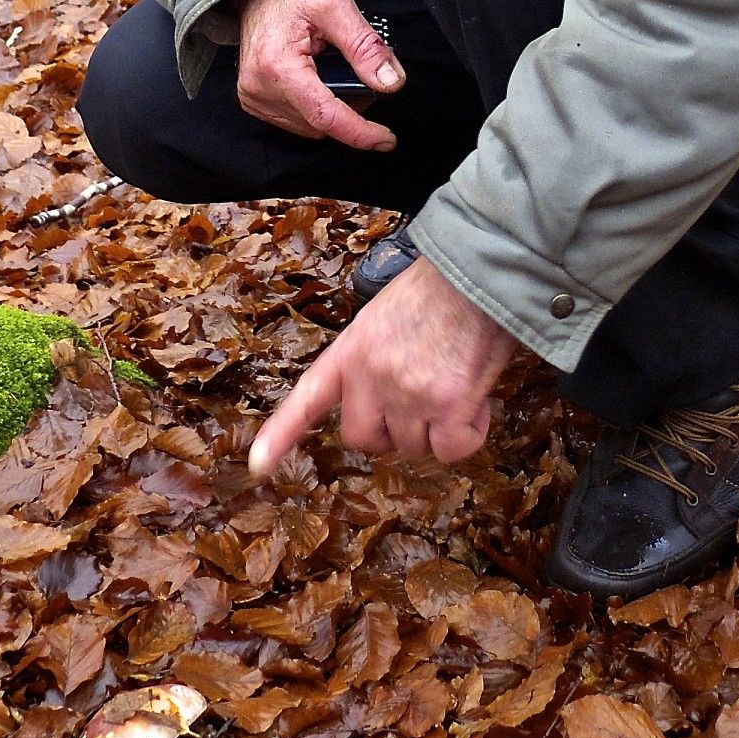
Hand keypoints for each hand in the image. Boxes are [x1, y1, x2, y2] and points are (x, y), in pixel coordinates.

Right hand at [236, 0, 402, 151]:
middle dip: (350, 110)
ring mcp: (254, 98)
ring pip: (309, 126)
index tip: (386, 140)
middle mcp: (260, 88)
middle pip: (320, 123)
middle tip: (365, 78)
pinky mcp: (254, 101)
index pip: (325, 115)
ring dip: (333, 110)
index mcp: (277, 66)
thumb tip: (390, 83)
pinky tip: (321, 83)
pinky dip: (316, 108)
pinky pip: (296, 120)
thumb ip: (366, 46)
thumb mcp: (337, 7)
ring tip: (341, 76)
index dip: (359, 132)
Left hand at [249, 258, 515, 471]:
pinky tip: (475, 402)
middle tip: (420, 404)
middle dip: (392, 432)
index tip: (259, 466)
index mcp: (350, 352)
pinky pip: (452, 449)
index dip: (281, 436)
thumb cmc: (439, 288)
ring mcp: (408, 395)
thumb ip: (373, 358)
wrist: (478, 271)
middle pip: (365, 439)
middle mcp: (372, 378)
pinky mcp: (448, 408)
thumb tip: (388, 397)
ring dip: (436, 428)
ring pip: (414, 446)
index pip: (308, 399)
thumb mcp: (382, 315)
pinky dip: (467, 434)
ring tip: (455, 383)